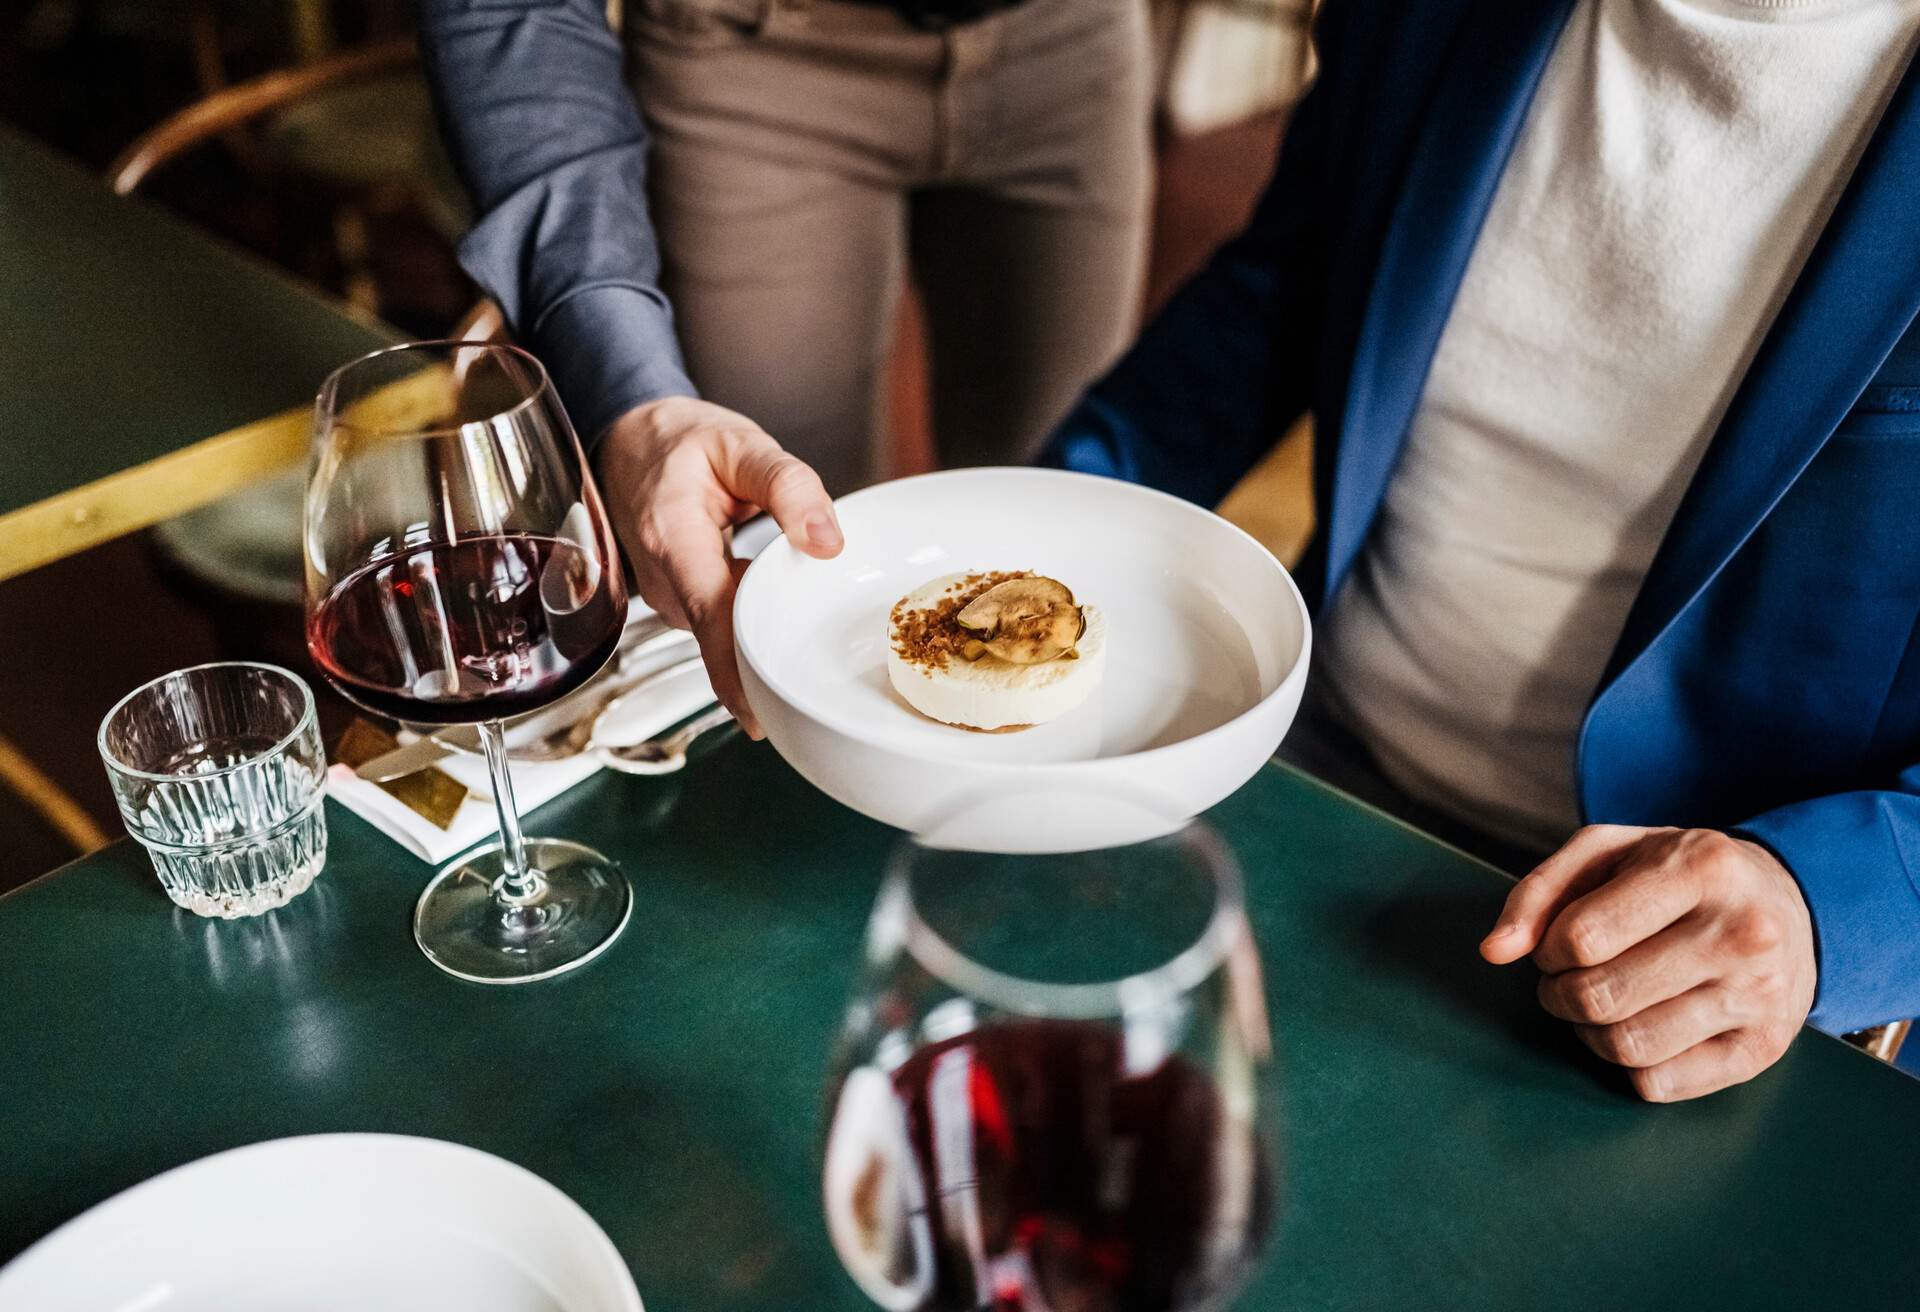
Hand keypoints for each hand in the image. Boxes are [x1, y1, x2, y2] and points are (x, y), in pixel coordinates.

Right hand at [595, 396, 842, 737]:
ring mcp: (672, 597)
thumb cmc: (678, 443)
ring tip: (810, 620)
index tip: (761, 714)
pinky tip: (780, 603)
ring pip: (727, 636)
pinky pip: (724, 625)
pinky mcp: (684, 603)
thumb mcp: (740, 444)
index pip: (709, 619)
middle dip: (771, 660)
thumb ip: (788, 486)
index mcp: (674, 539)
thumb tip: (826, 541)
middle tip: (829, 668)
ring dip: (767, 635)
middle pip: (724, 640)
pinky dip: (755, 621)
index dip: (734, 673)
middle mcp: (666, 580)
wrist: (629, 441)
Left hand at [1481, 825, 1815, 1101]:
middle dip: (1559, 994)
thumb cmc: (1678, 875)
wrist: (1790, 903)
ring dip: (1589, 1032)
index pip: (1583, 937)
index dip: (1548, 949)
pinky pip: (1661, 1084)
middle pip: (1600, 996)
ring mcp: (1759, 995)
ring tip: (1599, 1003)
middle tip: (1567, 980)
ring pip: (1629, 1046)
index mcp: (1701, 869)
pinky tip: (1639, 1026)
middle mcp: (1742, 933)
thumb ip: (1540, 892)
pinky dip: (1629, 1065)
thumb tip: (1495, 951)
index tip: (1557, 945)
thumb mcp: (1609, 853)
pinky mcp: (1763, 1047)